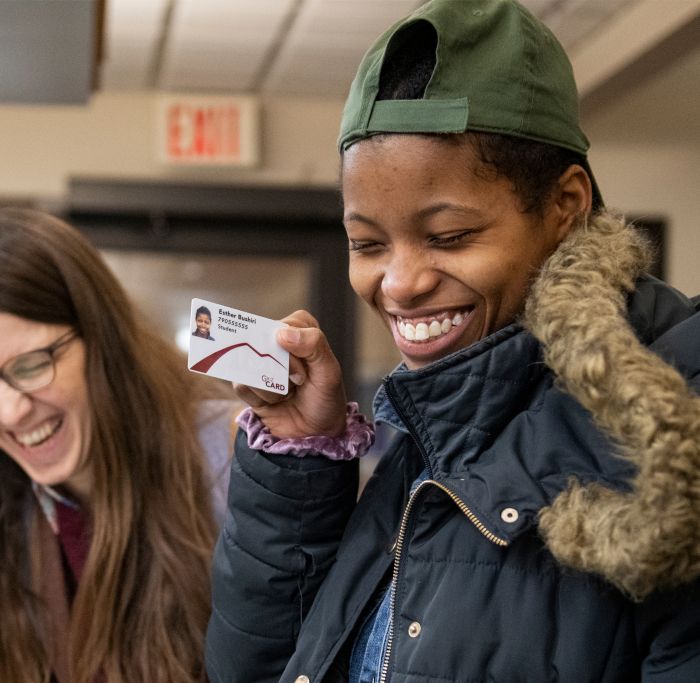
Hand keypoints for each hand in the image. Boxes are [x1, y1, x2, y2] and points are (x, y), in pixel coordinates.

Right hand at [233, 310, 346, 438]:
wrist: (314, 433)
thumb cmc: (325, 398)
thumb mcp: (329, 372)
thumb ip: (314, 345)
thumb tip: (282, 333)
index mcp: (299, 330)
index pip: (285, 326)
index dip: (295, 348)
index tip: (307, 368)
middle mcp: (277, 342)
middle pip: (262, 342)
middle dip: (282, 369)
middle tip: (298, 383)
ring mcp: (259, 362)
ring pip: (249, 363)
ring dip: (272, 387)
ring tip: (287, 394)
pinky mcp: (247, 382)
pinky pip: (241, 384)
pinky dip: (261, 398)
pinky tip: (274, 402)